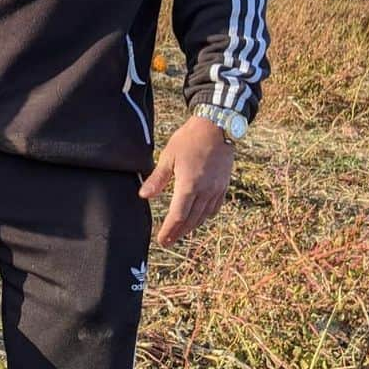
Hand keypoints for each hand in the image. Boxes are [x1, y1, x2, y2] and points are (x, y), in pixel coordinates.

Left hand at [138, 115, 234, 246]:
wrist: (217, 126)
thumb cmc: (189, 139)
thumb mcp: (168, 156)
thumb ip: (157, 179)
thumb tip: (143, 196)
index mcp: (189, 185)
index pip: (177, 216)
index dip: (169, 230)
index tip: (161, 240)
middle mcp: (205, 191)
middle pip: (191, 220)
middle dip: (178, 233)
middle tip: (168, 242)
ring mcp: (216, 189)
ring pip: (204, 216)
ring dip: (191, 227)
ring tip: (180, 233)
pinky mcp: (224, 185)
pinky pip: (215, 207)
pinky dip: (206, 216)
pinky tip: (199, 218)